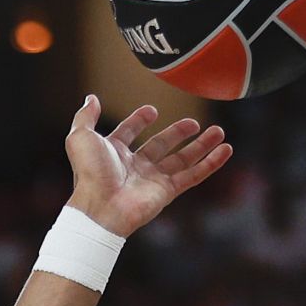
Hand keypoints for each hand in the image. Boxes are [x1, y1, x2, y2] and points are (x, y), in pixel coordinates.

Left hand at [65, 94, 231, 237]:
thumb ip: (86, 115)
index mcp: (115, 152)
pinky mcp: (167, 192)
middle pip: (161, 146)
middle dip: (178, 133)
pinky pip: (193, 176)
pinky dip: (211, 164)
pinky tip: (226, 150)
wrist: (100, 208)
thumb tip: (91, 97)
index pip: (130, 133)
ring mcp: (153, 179)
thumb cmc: (89, 174)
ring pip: (182, 160)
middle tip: (194, 123)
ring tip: (220, 132)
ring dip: (201, 146)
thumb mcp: (80, 137)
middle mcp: (135, 166)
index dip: (139, 121)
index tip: (152, 111)